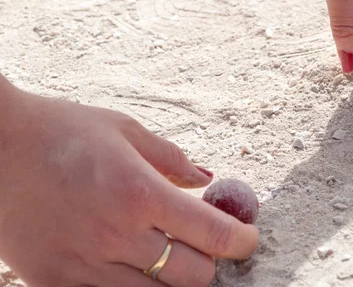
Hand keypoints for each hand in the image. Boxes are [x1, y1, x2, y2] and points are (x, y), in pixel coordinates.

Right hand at [0, 80, 257, 286]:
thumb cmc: (61, 130)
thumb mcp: (124, 130)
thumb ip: (172, 158)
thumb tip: (206, 179)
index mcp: (140, 193)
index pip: (213, 234)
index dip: (242, 241)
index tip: (248, 238)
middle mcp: (117, 235)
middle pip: (194, 276)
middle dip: (211, 262)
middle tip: (206, 244)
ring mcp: (84, 265)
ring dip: (174, 280)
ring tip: (170, 255)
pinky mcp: (54, 282)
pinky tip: (130, 265)